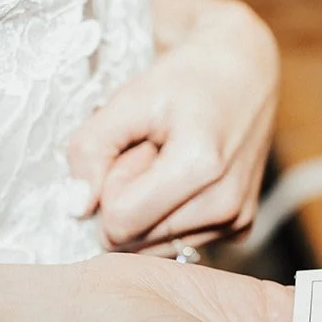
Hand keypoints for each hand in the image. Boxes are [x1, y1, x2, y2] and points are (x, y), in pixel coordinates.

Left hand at [67, 0, 277, 254]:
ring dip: (147, 209)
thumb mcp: (129, 98)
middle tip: (150, 153)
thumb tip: (77, 207)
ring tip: (169, 163)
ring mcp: (237, 222)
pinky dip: (170, 216)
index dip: (109, 185)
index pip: (120, 222)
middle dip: (128, 199)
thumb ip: (90, 149)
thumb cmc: (187, 79)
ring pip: (152, 249)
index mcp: (201, 167)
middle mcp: (226, 205)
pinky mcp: (241, 229)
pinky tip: (186, 179)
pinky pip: (178, 245)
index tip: (130, 149)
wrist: (245, 72)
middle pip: (135, 239)